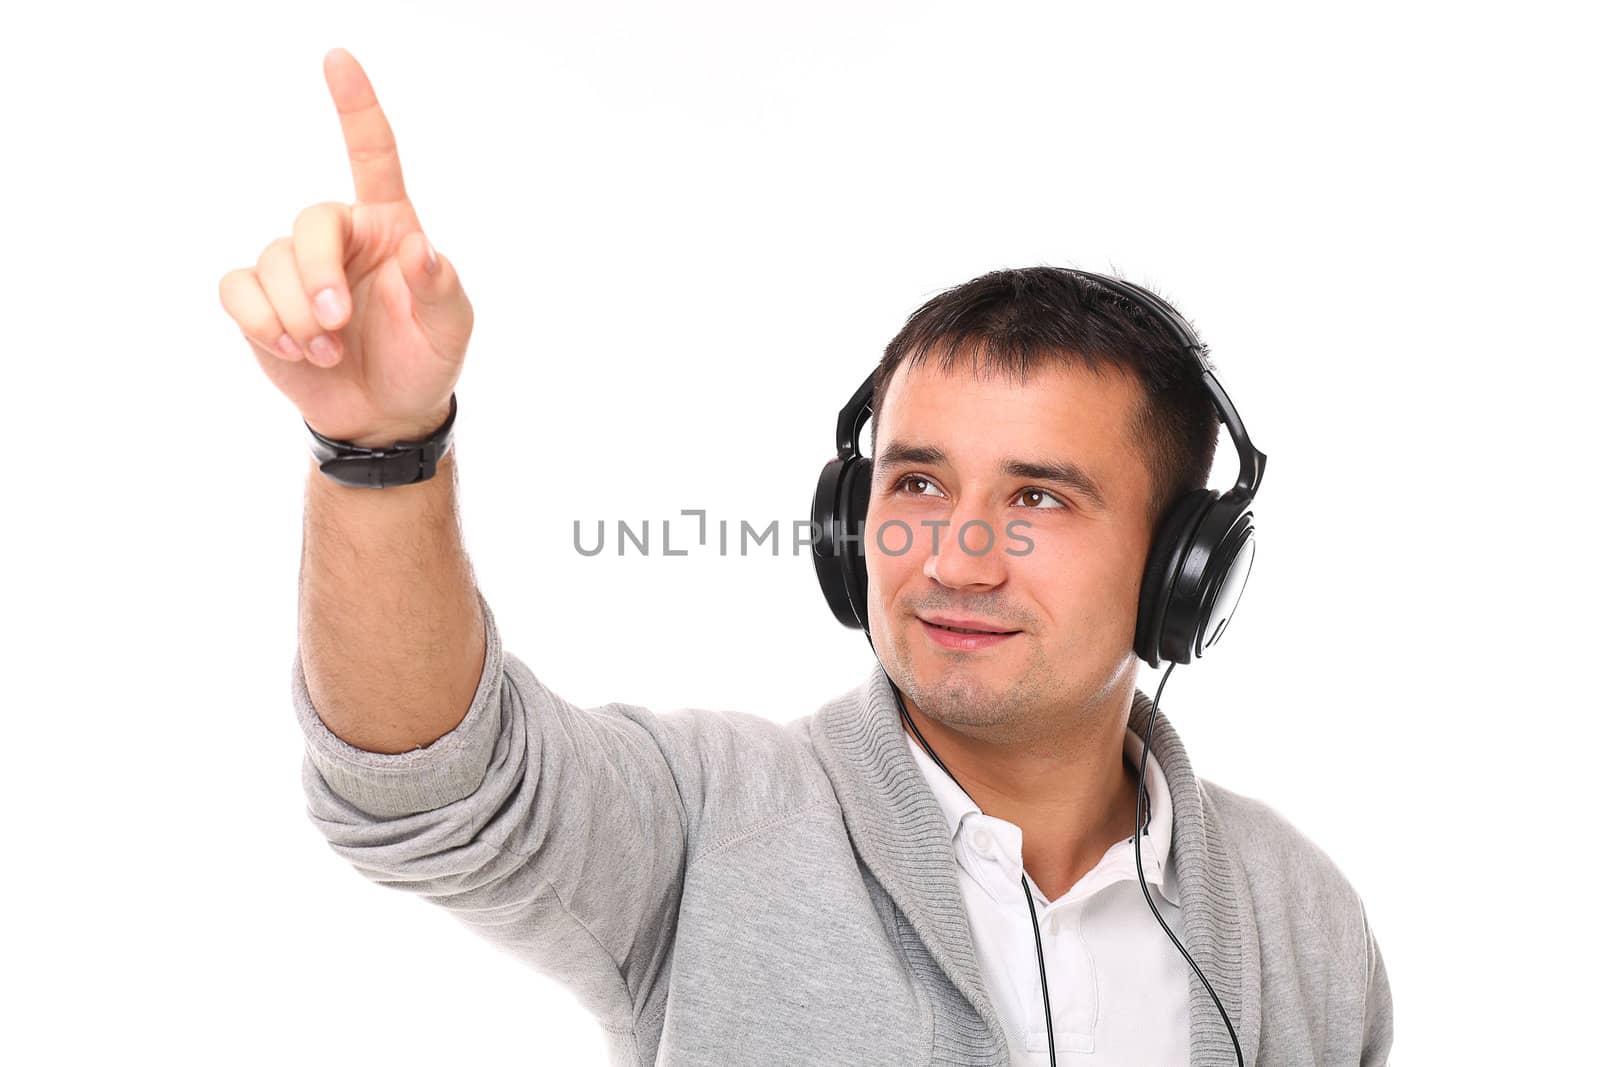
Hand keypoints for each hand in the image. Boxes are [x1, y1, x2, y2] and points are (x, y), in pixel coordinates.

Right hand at [218, 48, 472, 446]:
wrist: (385, 414)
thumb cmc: (423, 360)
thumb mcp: (450, 328)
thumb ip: (440, 287)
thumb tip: (420, 249)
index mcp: (388, 227)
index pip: (372, 155)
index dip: (356, 107)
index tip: (338, 59)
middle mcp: (339, 237)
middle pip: (309, 220)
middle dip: (319, 277)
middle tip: (338, 324)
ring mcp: (295, 267)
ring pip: (272, 262)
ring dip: (299, 316)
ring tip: (328, 351)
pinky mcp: (260, 301)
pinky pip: (238, 289)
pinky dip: (263, 324)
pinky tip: (295, 351)